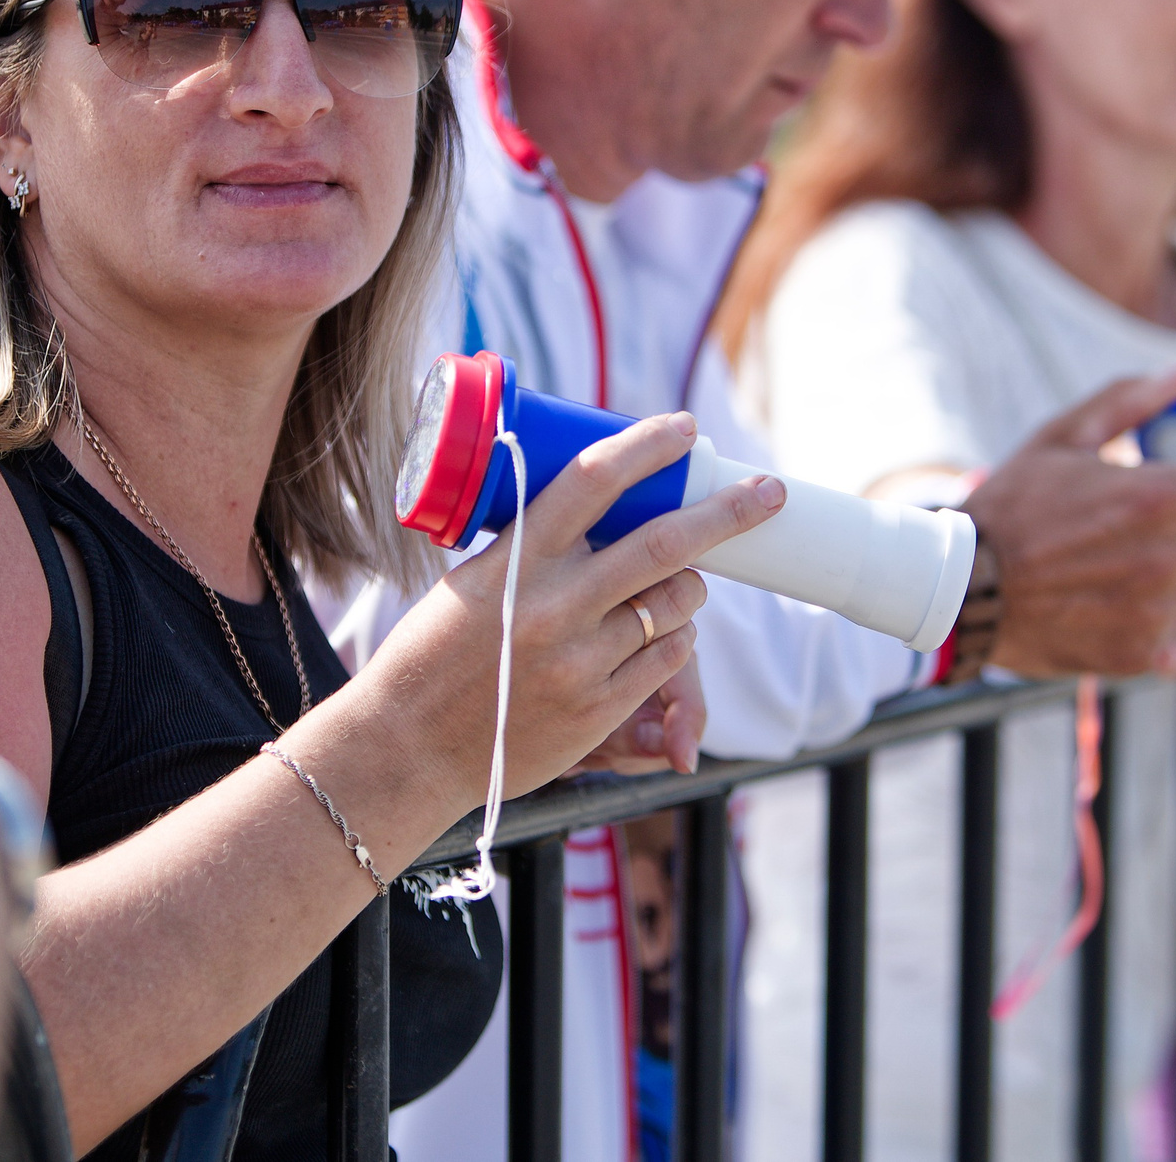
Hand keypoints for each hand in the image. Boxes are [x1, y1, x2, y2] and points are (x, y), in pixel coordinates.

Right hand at [389, 412, 778, 803]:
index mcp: (516, 559)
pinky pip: (669, 659)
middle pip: (665, 541)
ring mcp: (579, 659)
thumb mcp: (474, 580)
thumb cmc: (434, 653)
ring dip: (689, 588)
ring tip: (671, 587)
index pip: (593, 481)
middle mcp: (552, 604)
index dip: (648, 446)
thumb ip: (535, 547)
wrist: (406, 748)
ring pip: (677, 604)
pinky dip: (674, 640)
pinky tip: (655, 637)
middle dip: (729, 511)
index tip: (685, 427)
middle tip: (768, 491)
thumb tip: (601, 502)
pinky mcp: (599, 708)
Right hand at [966, 369, 1175, 679]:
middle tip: (1156, 528)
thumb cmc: (1009, 507)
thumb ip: (1130, 402)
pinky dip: (1161, 628)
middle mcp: (1167, 557)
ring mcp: (1155, 611)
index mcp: (1156, 497)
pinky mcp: (1139, 654)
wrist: (960, 590)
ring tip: (1121, 570)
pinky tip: (1120, 611)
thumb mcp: (1060, 438)